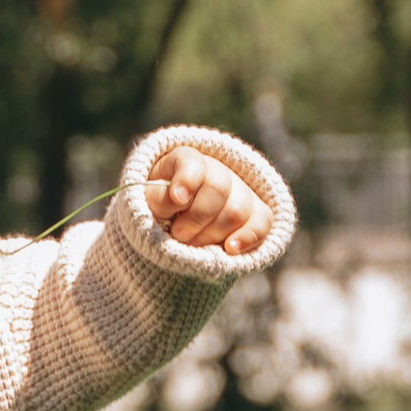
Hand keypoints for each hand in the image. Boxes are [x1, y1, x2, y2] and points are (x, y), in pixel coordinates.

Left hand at [144, 146, 274, 256]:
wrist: (175, 229)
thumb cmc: (157, 211)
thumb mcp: (147, 203)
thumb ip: (158, 198)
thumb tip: (178, 199)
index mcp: (186, 160)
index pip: (192, 162)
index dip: (187, 180)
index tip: (178, 200)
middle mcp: (217, 170)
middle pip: (218, 188)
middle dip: (196, 218)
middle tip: (177, 233)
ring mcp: (240, 190)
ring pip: (237, 210)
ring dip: (212, 234)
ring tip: (193, 244)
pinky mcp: (256, 213)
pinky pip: (263, 222)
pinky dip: (247, 237)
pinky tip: (230, 249)